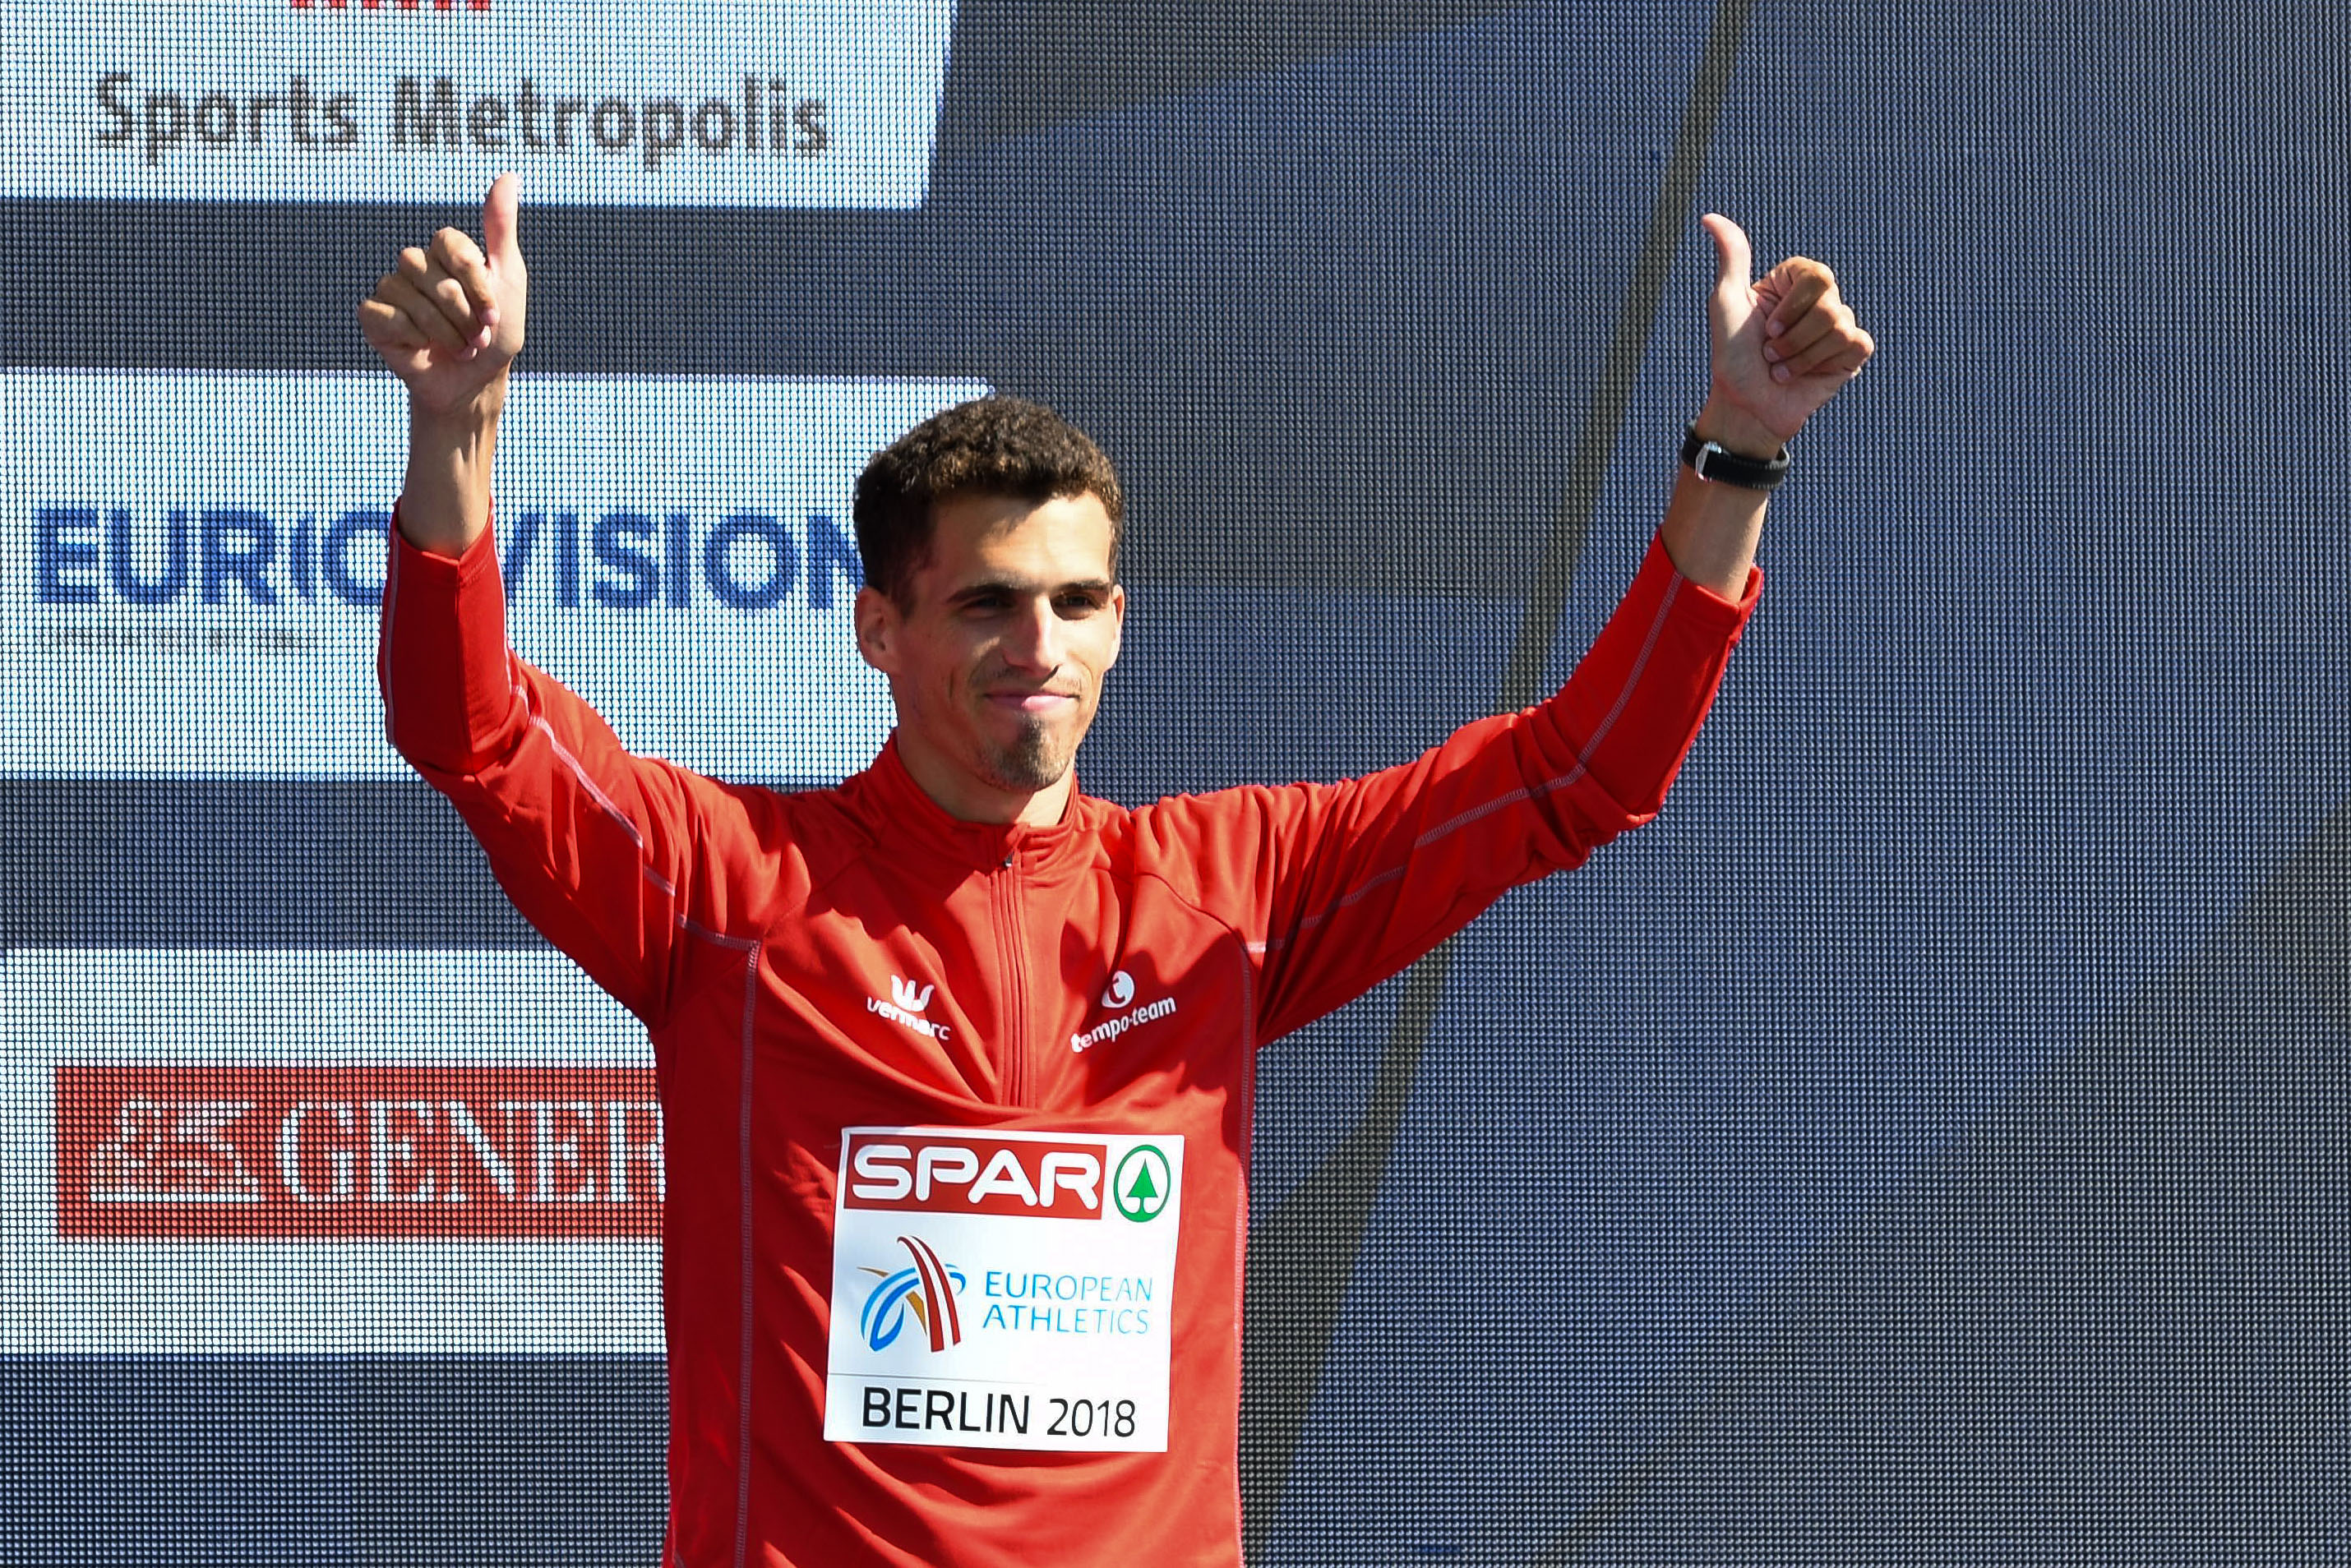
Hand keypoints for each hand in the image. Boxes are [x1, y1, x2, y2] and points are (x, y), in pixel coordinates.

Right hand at [356, 173, 527, 418]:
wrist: (475, 382)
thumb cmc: (496, 332)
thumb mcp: (509, 278)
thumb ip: (501, 228)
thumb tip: (508, 175)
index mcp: (445, 249)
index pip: (453, 247)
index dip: (477, 285)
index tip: (494, 312)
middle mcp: (415, 262)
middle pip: (433, 276)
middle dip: (464, 315)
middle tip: (477, 337)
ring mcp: (392, 287)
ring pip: (411, 299)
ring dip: (444, 332)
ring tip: (458, 347)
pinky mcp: (373, 315)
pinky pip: (387, 316)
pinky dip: (413, 338)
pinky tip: (421, 347)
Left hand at [1695, 213, 1872, 453]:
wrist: (1745, 406)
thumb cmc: (1732, 357)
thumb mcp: (1726, 303)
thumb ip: (1731, 257)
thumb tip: (1709, 216)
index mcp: (1793, 283)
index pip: (1816, 275)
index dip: (1791, 307)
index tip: (1766, 327)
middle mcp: (1818, 300)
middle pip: (1829, 302)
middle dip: (1793, 336)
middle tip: (1770, 353)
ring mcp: (1837, 326)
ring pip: (1840, 326)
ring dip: (1800, 356)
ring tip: (1781, 368)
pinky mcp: (1851, 353)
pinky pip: (1856, 343)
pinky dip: (1823, 364)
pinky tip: (1804, 376)